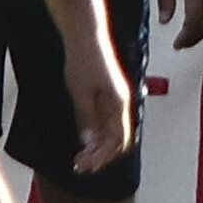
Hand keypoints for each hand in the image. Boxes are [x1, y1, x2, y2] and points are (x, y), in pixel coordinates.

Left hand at [68, 68, 137, 182]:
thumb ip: (86, 119)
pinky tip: (85, 139)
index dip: (103, 157)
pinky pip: (109, 122)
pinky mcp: (110, 95)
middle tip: (79, 165)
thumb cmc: (83, 62)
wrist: (87, 37)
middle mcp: (122, 103)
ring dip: (99, 147)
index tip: (85, 166)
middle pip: (119, 139)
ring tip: (80, 156)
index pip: (118, 140)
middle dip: (101, 156)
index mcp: (118, 103)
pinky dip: (99, 135)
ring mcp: (117, 99)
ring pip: (114, 132)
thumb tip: (89, 142)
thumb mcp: (80, 94)